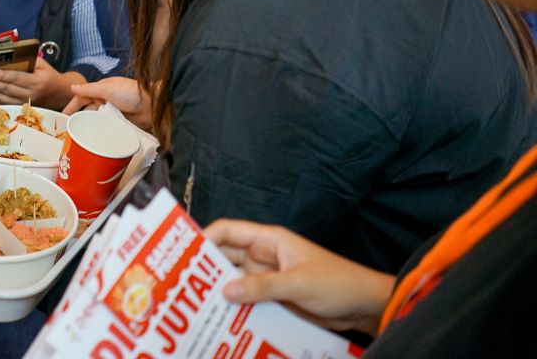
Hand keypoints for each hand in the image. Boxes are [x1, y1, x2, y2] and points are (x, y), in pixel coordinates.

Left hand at [0, 57, 83, 108]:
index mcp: (37, 82)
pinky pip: (1, 105)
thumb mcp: (42, 64)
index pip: (17, 79)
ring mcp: (23, 104)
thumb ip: (27, 60)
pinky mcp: (18, 108)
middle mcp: (30, 95)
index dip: (2, 76)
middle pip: (6, 89)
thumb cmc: (48, 75)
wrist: (58, 93)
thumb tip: (7, 55)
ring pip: (2, 99)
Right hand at [63, 77, 152, 130]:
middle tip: (68, 132)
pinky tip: (96, 140)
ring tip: (79, 138)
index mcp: (101, 90)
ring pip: (97, 121)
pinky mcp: (120, 124)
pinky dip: (101, 133)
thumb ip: (89, 89)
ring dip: (90, 128)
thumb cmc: (132, 92)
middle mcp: (106, 101)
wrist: (154, 105)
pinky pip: (107, 129)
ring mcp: (113, 113)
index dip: (71, 107)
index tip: (62, 118)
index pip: (81, 98)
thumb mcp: (107, 88)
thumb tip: (72, 87)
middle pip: (88, 111)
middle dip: (79, 119)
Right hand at [203, 219, 393, 334]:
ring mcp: (268, 278)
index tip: (185, 252)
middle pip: (227, 256)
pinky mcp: (274, 298)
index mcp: (270, 240)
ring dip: (219, 290)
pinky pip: (247, 299)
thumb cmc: (338, 283)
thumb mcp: (299, 283)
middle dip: (206, 267)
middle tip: (183, 283)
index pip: (229, 231)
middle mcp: (265, 256)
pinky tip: (222, 318)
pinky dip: (235, 306)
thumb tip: (226, 290)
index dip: (206, 237)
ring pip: (235, 280)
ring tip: (196, 304)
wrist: (365, 306)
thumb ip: (262, 287)